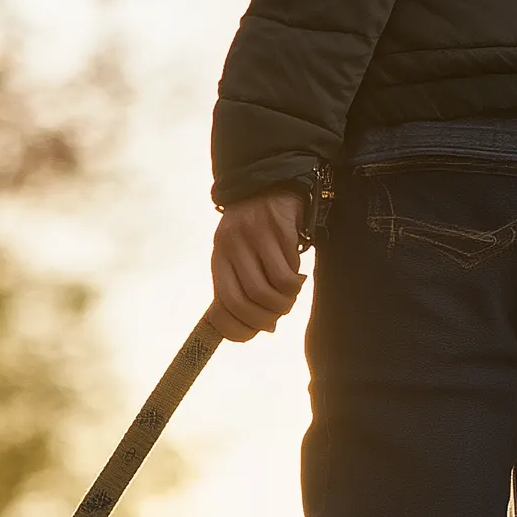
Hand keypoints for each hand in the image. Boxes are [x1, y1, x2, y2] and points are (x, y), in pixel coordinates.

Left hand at [212, 187, 306, 339]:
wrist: (268, 184)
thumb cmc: (253, 232)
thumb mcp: (237, 256)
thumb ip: (243, 289)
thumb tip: (267, 328)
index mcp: (219, 258)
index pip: (223, 304)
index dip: (239, 326)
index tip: (255, 332)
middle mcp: (232, 247)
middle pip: (249, 299)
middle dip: (267, 316)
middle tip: (279, 315)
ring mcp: (254, 236)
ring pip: (271, 287)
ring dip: (285, 301)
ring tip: (290, 295)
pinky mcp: (278, 227)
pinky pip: (289, 267)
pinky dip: (295, 281)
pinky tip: (298, 277)